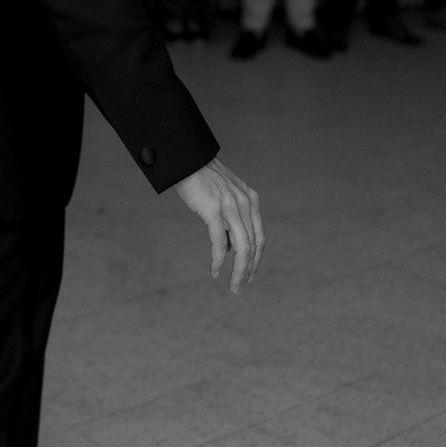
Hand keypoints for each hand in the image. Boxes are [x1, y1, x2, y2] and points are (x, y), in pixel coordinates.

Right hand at [175, 157, 263, 292]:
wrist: (186, 159)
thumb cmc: (201, 178)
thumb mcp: (224, 196)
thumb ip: (232, 218)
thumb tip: (230, 248)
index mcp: (250, 200)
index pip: (259, 237)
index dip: (256, 260)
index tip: (250, 275)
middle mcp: (245, 204)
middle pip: (253, 246)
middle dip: (248, 271)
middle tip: (239, 287)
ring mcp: (231, 206)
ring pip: (242, 249)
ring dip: (238, 271)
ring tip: (233, 286)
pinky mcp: (213, 210)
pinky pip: (219, 243)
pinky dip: (219, 261)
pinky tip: (215, 271)